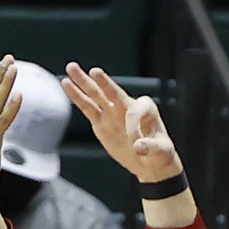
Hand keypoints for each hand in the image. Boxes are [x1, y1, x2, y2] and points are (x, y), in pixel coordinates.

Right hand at [62, 63, 180, 182]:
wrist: (149, 162)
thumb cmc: (160, 153)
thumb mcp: (162, 151)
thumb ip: (151, 147)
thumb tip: (138, 147)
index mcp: (146, 108)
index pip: (134, 111)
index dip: (134, 127)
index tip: (137, 145)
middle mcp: (127, 105)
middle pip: (112, 91)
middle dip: (103, 82)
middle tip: (94, 71)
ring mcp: (112, 112)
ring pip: (96, 94)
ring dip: (83, 82)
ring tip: (71, 67)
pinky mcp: (100, 122)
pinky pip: (87, 107)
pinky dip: (77, 96)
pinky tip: (66, 84)